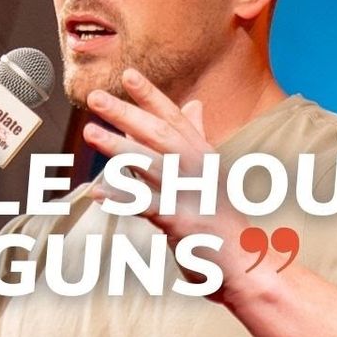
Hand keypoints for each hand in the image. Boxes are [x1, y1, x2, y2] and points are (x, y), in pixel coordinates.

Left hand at [81, 68, 273, 298]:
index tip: (128, 74)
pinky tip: (98, 192)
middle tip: (96, 98)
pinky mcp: (182, 223)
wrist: (246, 262)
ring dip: (118, 147)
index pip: (175, 117)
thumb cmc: (224, 218)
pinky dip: (121, 198)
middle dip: (126, 112)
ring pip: (150, 163)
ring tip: (90, 133)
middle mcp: (198, 169)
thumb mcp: (214, 171)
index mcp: (204, 155)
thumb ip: (197, 138)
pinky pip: (146, 206)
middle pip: (159, 133)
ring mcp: (191, 195)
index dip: (151, 95)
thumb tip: (192, 105)